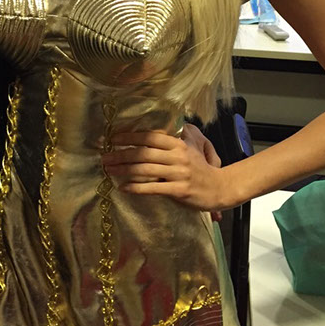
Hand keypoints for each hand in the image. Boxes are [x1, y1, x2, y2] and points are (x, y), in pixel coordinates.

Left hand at [104, 122, 227, 212]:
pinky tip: (123, 188)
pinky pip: (153, 188)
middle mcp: (177, 157)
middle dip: (121, 154)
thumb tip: (151, 135)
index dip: (130, 136)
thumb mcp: (190, 149)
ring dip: (124, 170)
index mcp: (178, 144)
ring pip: (145, 170)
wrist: (221, 188)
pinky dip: (136, 188)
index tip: (113, 138)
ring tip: (109, 171)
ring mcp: (178, 174)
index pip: (150, 137)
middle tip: (104, 157)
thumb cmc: (202, 169)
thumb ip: (172, 142)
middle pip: (143, 153)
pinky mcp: (179, 190)